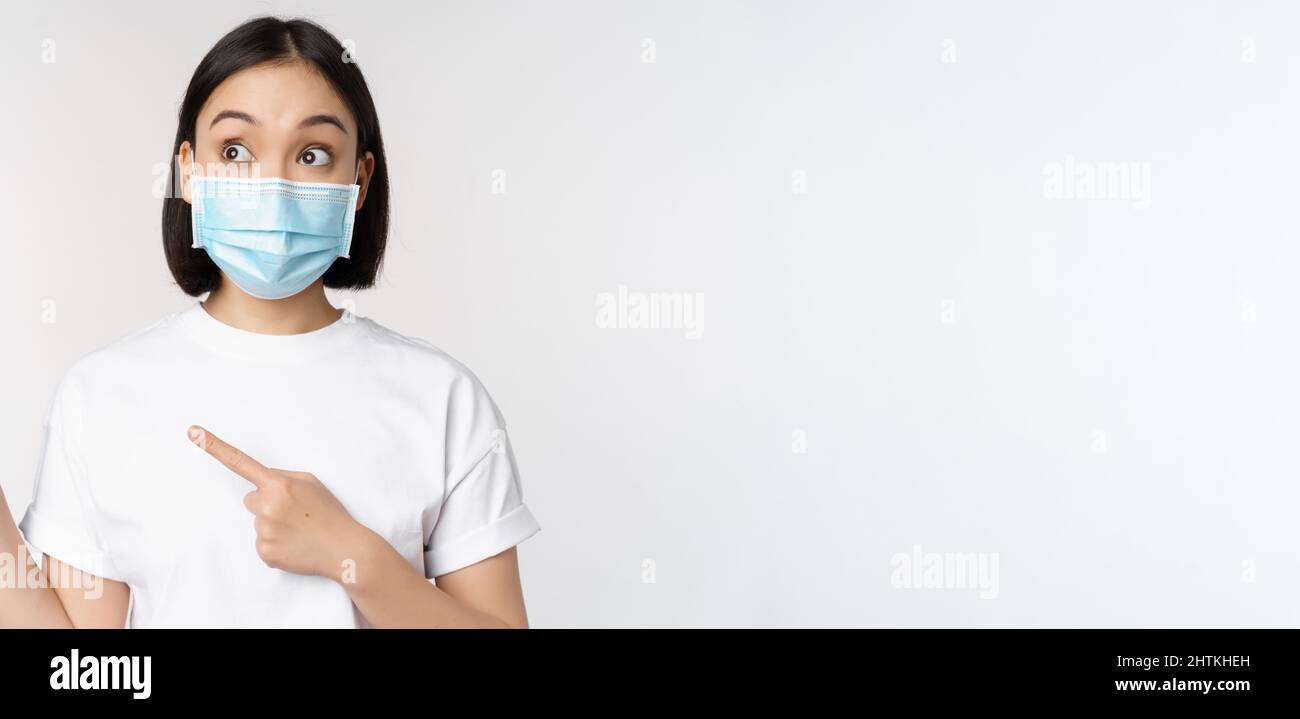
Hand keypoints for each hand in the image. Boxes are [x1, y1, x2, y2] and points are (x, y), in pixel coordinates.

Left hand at [187, 425, 371, 580]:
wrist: (345, 549)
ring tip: (299, 529)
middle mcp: (267, 506)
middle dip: (268, 503)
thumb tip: (262, 484)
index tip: (192, 431)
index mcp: (279, 484)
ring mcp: (264, 531)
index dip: (214, 446)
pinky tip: (295, 544)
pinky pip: (261, 542)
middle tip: (295, 513)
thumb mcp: (311, 483)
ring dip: (273, 524)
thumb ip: (283, 477)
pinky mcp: (265, 552)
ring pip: (257, 521)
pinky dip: (276, 543)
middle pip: (251, 499)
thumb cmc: (330, 513)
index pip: (240, 462)